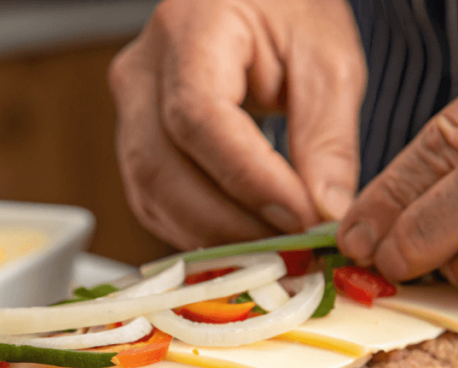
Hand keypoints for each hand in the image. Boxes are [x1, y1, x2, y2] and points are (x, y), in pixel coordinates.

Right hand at [108, 0, 365, 248]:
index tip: (301, 219)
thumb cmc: (290, 13)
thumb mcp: (328, 61)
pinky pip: (155, 203)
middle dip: (229, 224)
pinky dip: (199, 233)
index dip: (249, 180)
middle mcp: (141, 72)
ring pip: (152, 194)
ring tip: (276, 252)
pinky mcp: (137, 146)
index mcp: (188, 30)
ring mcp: (129, 111)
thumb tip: (328, 215)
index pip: (199, 118)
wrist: (252, 1)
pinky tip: (246, 241)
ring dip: (213, 237)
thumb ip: (329, 138)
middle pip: (162, 167)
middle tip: (293, 251)